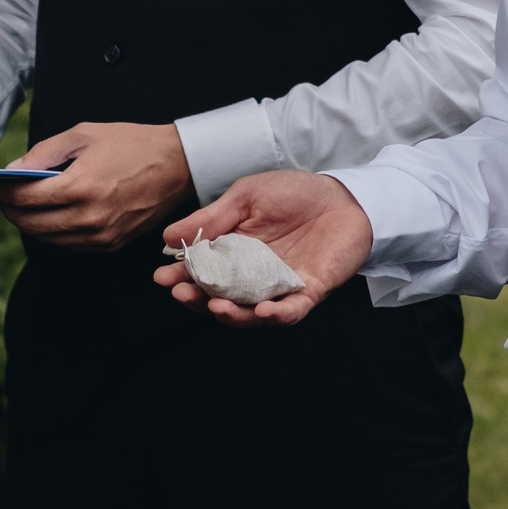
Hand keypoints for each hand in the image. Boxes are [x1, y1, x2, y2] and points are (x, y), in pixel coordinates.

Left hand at [1, 121, 192, 251]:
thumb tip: (13, 171)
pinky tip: (54, 214)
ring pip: (47, 238)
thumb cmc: (131, 144)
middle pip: (30, 224)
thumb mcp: (83, 134)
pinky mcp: (110, 244)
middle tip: (3, 197)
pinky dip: (55, 231)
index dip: (1, 193)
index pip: (24, 199)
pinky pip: (69, 244)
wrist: (176, 165)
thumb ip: (43, 153)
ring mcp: (100, 236)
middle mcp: (88, 217)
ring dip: (31, 223)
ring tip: (26, 204)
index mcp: (79, 186)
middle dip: (10, 211)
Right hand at [152, 170, 373, 328]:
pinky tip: (264, 311)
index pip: (203, 271)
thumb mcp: (246, 197)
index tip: (162, 278)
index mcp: (234, 253)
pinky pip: (292, 311)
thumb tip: (168, 237)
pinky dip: (277, 315)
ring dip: (232, 315)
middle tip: (181, 294)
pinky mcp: (309, 291)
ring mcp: (280, 286)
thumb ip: (212, 218)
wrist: (345, 195)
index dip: (181, 277)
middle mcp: (253, 276)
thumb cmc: (295, 193)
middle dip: (198, 300)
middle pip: (220, 297)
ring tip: (216, 307)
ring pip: (252, 313)